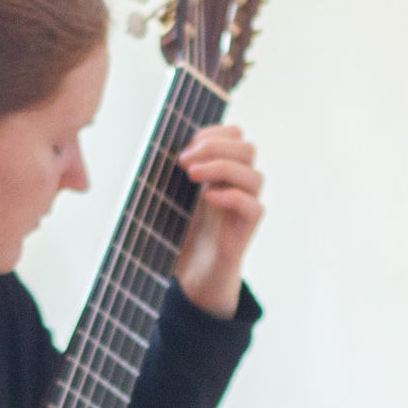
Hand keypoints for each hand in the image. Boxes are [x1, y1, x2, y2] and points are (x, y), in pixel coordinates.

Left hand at [173, 125, 263, 317]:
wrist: (193, 275)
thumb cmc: (182, 234)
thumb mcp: (174, 196)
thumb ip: (175, 172)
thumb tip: (153, 145)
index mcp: (222, 171)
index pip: (235, 135)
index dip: (214, 132)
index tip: (187, 143)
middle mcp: (239, 185)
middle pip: (247, 148)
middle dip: (215, 146)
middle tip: (184, 160)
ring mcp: (245, 206)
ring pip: (254, 175)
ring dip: (222, 167)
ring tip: (190, 175)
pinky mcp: (247, 229)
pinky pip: (253, 206)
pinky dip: (231, 197)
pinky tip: (208, 198)